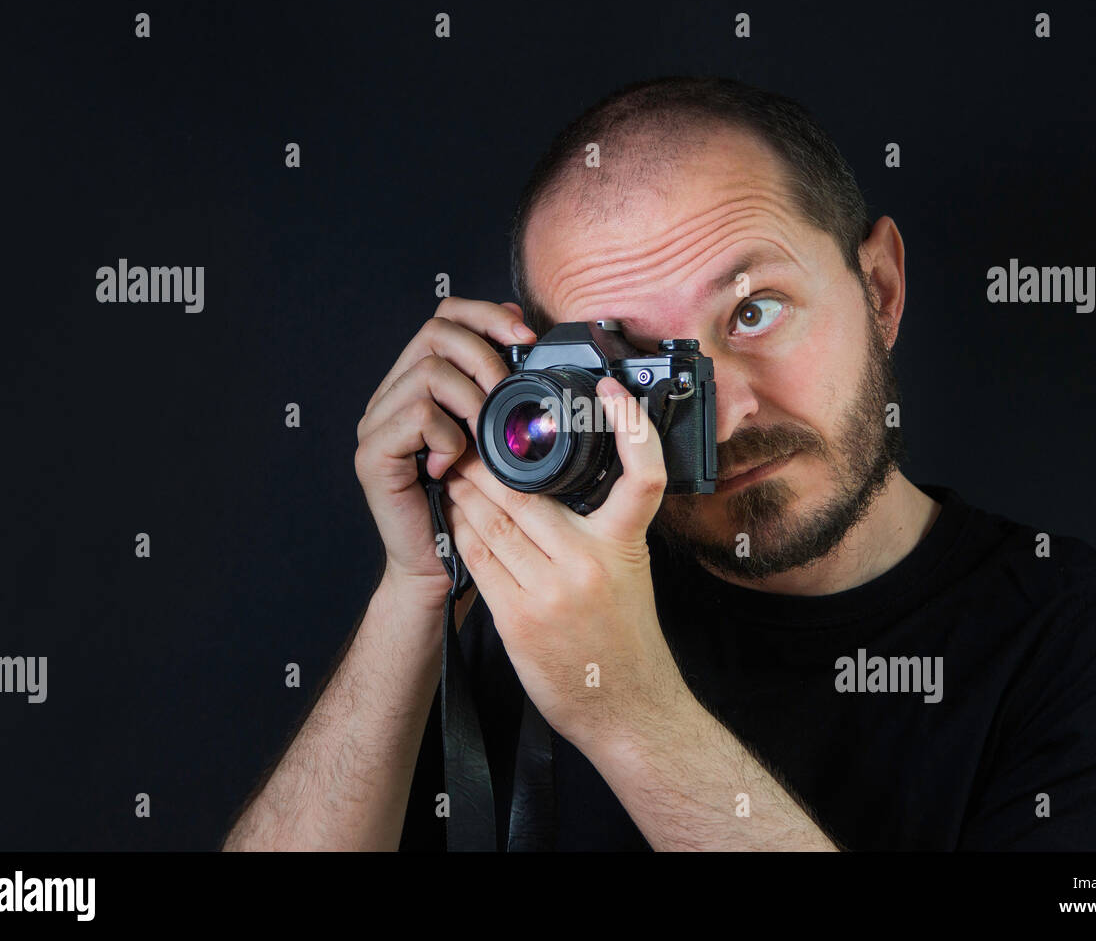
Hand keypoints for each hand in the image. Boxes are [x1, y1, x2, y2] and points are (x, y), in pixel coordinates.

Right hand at [354, 297, 535, 613]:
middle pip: (435, 332)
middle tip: (507, 394)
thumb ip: (500, 392)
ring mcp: (376, 424)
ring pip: (428, 372)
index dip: (486, 315)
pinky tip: (455, 464)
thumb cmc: (471, 507)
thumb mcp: (496, 438)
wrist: (439, 569)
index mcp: (419, 384)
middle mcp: (391, 396)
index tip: (525, 336)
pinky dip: (448, 436)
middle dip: (485, 356)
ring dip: (470, 401)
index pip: (445, 316)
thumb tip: (523, 337)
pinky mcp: (373, 454)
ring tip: (481, 438)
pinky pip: (417, 415)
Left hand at [441, 375, 687, 753]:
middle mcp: (587, 564)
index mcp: (624, 546)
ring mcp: (549, 592)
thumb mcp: (628, 572)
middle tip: (472, 437)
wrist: (625, 706)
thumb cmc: (625, 636)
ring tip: (454, 472)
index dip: (631, 427)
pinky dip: (462, 531)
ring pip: (493, 523)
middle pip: (526, 494)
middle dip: (490, 463)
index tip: (613, 390)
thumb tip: (559, 486)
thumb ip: (600, 529)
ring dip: (466, 493)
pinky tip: (455, 516)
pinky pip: (479, 560)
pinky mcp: (517, 619)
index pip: (641, 476)